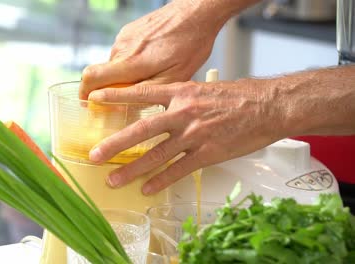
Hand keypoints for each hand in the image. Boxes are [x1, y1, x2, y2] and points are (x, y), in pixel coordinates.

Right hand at [79, 0, 228, 98]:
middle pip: (102, 74)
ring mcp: (124, 37)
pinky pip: (122, 53)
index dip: (84, 93)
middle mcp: (123, 48)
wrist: (196, 13)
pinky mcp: (129, 31)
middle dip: (110, 88)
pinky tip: (151, 61)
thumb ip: (142, 93)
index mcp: (131, 62)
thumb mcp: (173, 78)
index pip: (91, 78)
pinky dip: (130, 62)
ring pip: (113, 64)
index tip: (88, 104)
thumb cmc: (190, 45)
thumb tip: (118, 104)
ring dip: (123, 75)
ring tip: (149, 74)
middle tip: (128, 96)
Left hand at [87, 80, 284, 193]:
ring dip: (133, 170)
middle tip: (95, 155)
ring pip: (156, 155)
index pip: (142, 92)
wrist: (268, 106)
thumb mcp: (203, 89)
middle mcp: (183, 113)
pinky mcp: (208, 154)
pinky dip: (161, 181)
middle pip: (141, 130)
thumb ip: (179, 99)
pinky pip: (178, 170)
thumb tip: (158, 110)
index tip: (95, 97)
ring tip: (114, 179)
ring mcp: (194, 135)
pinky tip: (147, 189)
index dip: (117, 95)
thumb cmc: (237, 96)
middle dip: (115, 144)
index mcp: (181, 92)